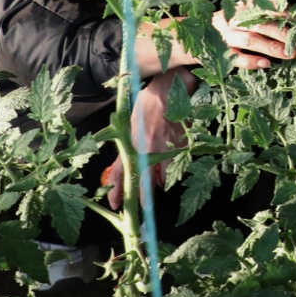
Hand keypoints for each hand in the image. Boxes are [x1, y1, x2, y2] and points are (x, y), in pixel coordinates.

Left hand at [105, 70, 192, 210]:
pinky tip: (167, 174)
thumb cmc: (147, 102)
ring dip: (156, 184)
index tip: (115, 203)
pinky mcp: (179, 146)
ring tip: (154, 187)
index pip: (120, 172)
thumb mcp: (131, 122)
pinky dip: (170, 172)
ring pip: (161, 177)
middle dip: (140, 197)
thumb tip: (125, 161)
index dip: (117, 190)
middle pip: (141, 181)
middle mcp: (146, 148)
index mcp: (131, 142)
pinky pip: (174, 166)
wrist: (169, 88)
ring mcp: (164, 148)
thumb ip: (127, 142)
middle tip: (139, 208)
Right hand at [211, 0, 295, 70]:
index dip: (288, 14)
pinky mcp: (217, 52)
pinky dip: (251, 61)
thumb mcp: (244, 17)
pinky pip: (235, 57)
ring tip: (290, 55)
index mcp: (243, 7)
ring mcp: (224, 35)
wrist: (190, 36)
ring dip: (272, 47)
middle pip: (262, 23)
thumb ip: (265, 18)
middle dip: (284, 32)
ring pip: (250, 40)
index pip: (268, 7)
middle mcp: (234, 19)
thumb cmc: (228, 28)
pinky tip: (266, 65)